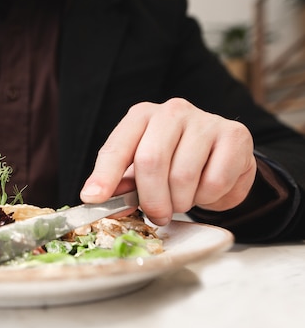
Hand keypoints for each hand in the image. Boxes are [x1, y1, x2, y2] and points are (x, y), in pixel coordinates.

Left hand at [80, 98, 256, 225]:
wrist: (221, 158)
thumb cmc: (174, 163)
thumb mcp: (141, 172)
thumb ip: (121, 185)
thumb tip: (99, 200)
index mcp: (141, 117)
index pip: (116, 148)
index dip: (104, 176)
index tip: (93, 199)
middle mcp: (171, 111)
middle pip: (150, 161)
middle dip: (151, 199)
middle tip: (157, 216)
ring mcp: (205, 120)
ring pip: (183, 175)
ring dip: (181, 202)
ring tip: (183, 200)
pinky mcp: (234, 136)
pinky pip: (215, 181)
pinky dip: (208, 197)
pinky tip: (206, 190)